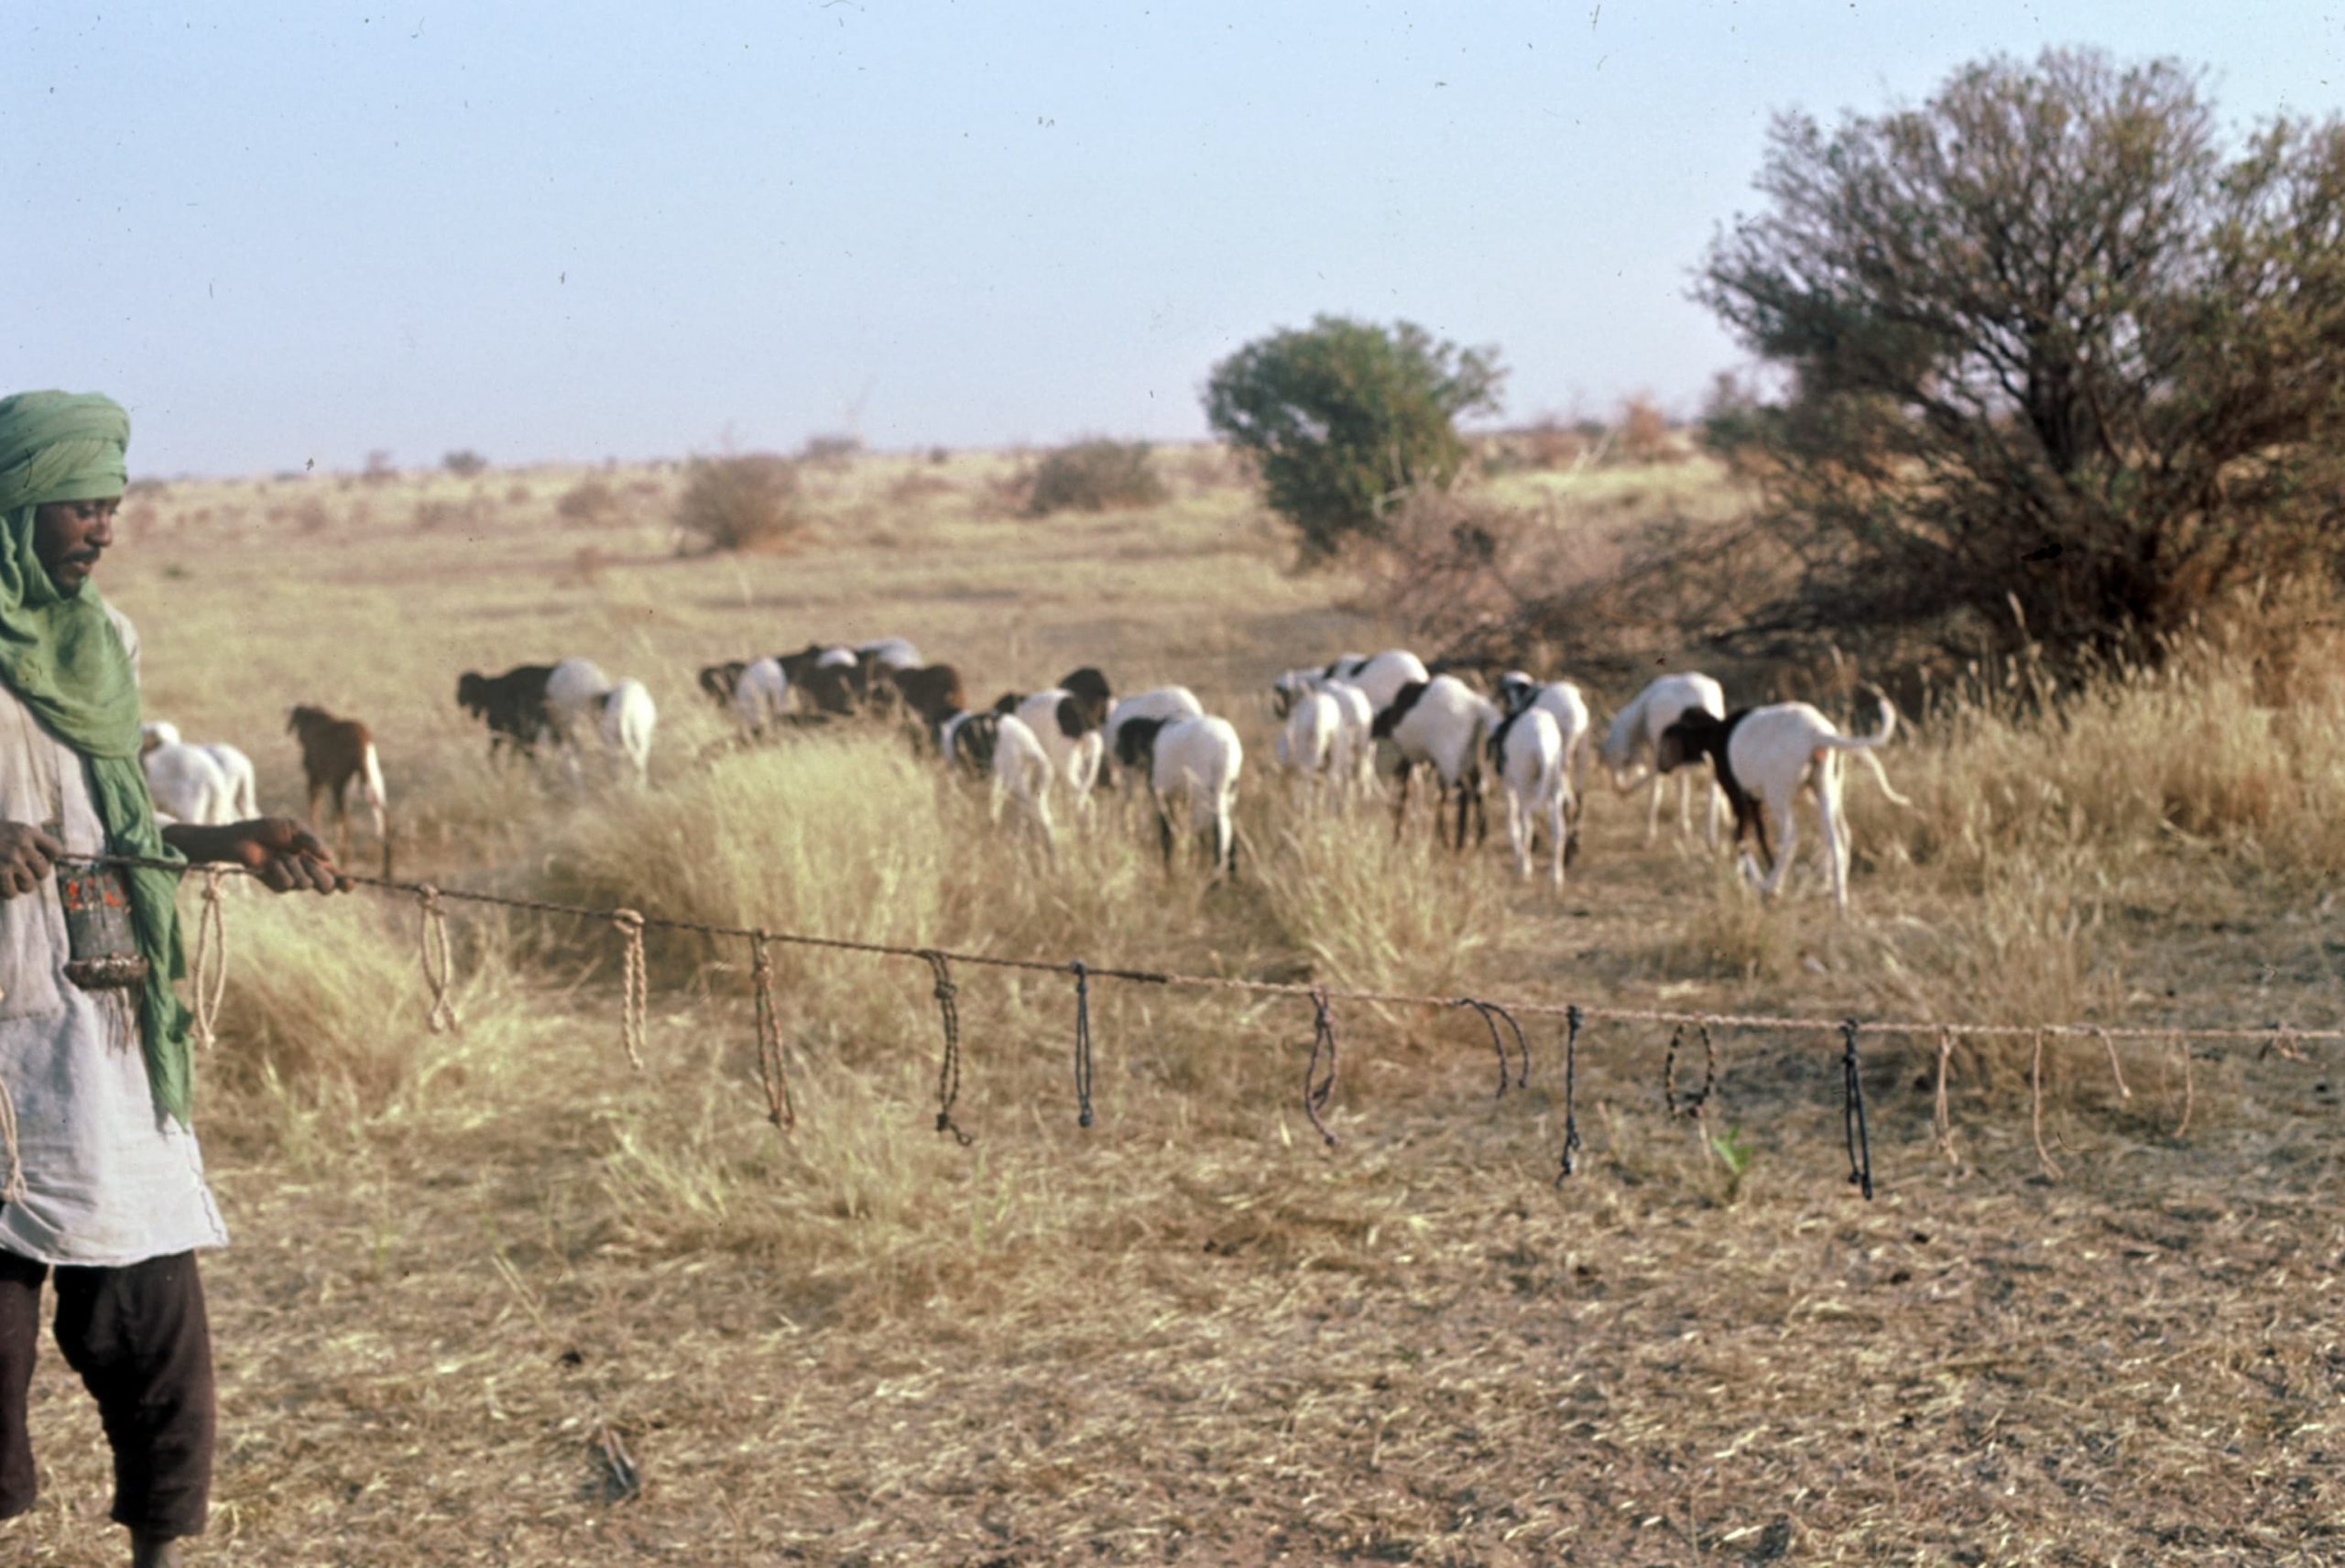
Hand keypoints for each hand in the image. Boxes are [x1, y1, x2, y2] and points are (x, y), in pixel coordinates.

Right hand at [0, 821, 61, 898]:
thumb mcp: (8, 830)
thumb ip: (26, 841)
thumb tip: (46, 862)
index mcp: (27, 831)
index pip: (56, 851)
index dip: (48, 859)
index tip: (34, 861)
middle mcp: (23, 844)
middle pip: (44, 872)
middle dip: (32, 876)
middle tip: (18, 873)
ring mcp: (12, 859)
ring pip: (29, 885)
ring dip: (18, 886)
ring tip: (7, 879)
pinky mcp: (1, 872)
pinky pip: (12, 893)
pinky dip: (5, 892)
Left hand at [163, 818, 351, 893]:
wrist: (242, 836)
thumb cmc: (268, 829)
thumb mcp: (295, 829)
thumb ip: (313, 842)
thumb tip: (330, 857)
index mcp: (316, 860)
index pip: (336, 875)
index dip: (345, 883)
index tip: (349, 884)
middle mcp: (308, 873)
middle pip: (327, 886)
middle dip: (320, 874)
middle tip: (306, 860)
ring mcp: (293, 881)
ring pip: (306, 885)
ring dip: (293, 867)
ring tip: (280, 855)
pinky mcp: (277, 886)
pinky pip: (287, 884)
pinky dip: (279, 870)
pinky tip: (270, 862)